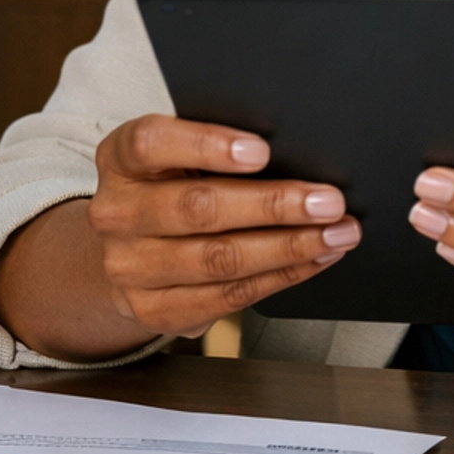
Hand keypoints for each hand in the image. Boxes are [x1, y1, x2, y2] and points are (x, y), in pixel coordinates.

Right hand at [84, 115, 360, 339]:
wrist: (127, 250)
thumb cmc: (169, 187)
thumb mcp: (178, 155)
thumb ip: (218, 149)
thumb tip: (298, 148)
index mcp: (120, 159)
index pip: (151, 143)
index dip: (206, 145)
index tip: (262, 150)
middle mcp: (117, 213)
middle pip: (197, 208)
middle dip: (274, 205)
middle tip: (328, 201)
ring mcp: (130, 267)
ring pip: (218, 259)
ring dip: (289, 247)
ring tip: (335, 234)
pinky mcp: (154, 310)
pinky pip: (227, 296)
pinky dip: (280, 276)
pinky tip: (313, 260)